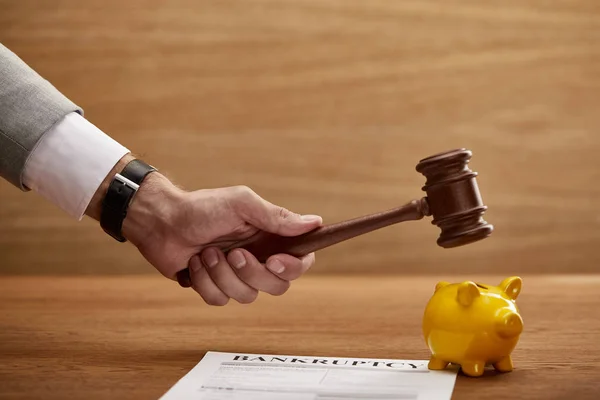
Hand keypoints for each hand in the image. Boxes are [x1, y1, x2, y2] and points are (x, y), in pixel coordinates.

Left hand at [119, 172, 322, 305]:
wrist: (162, 222)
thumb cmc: (201, 207)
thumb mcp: (242, 204)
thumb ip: (277, 217)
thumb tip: (314, 222)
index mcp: (270, 237)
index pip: (300, 261)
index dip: (293, 267)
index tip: (274, 260)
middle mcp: (258, 258)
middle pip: (277, 286)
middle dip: (252, 273)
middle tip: (233, 253)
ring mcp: (236, 275)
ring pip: (247, 296)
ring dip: (223, 275)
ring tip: (207, 252)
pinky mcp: (215, 287)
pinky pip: (220, 301)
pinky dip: (205, 282)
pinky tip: (195, 263)